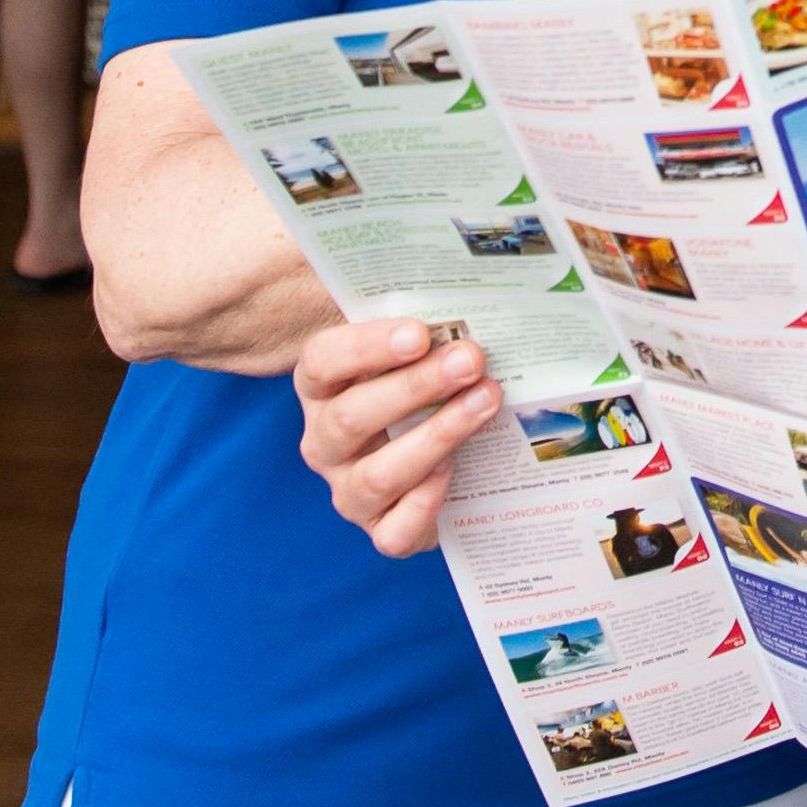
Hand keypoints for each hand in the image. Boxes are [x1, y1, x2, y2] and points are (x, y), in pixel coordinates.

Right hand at [296, 316, 497, 556]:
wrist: (435, 451)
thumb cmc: (422, 380)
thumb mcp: (413, 345)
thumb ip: (424, 317)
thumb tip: (468, 274)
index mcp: (322, 387)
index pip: (323, 361)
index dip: (366, 347)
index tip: (420, 332)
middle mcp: (325, 441)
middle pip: (352, 417)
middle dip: (416, 387)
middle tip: (471, 359)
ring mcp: (349, 490)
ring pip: (376, 475)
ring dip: (436, 436)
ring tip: (485, 402)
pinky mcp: (380, 529)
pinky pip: (393, 533)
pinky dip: (425, 504)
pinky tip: (455, 470)